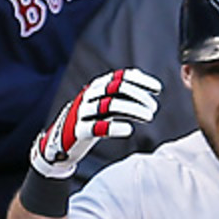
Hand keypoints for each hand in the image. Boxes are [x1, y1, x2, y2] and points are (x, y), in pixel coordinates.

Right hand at [30, 69, 161, 178]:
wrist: (61, 142)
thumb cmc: (90, 121)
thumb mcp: (105, 104)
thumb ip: (123, 96)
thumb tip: (149, 88)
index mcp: (97, 87)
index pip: (121, 77)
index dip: (141, 81)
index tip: (158, 89)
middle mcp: (90, 95)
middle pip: (117, 88)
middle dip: (139, 96)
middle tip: (153, 109)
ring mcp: (83, 112)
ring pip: (110, 104)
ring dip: (133, 109)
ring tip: (148, 117)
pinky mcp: (79, 131)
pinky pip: (97, 126)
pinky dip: (114, 127)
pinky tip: (129, 129)